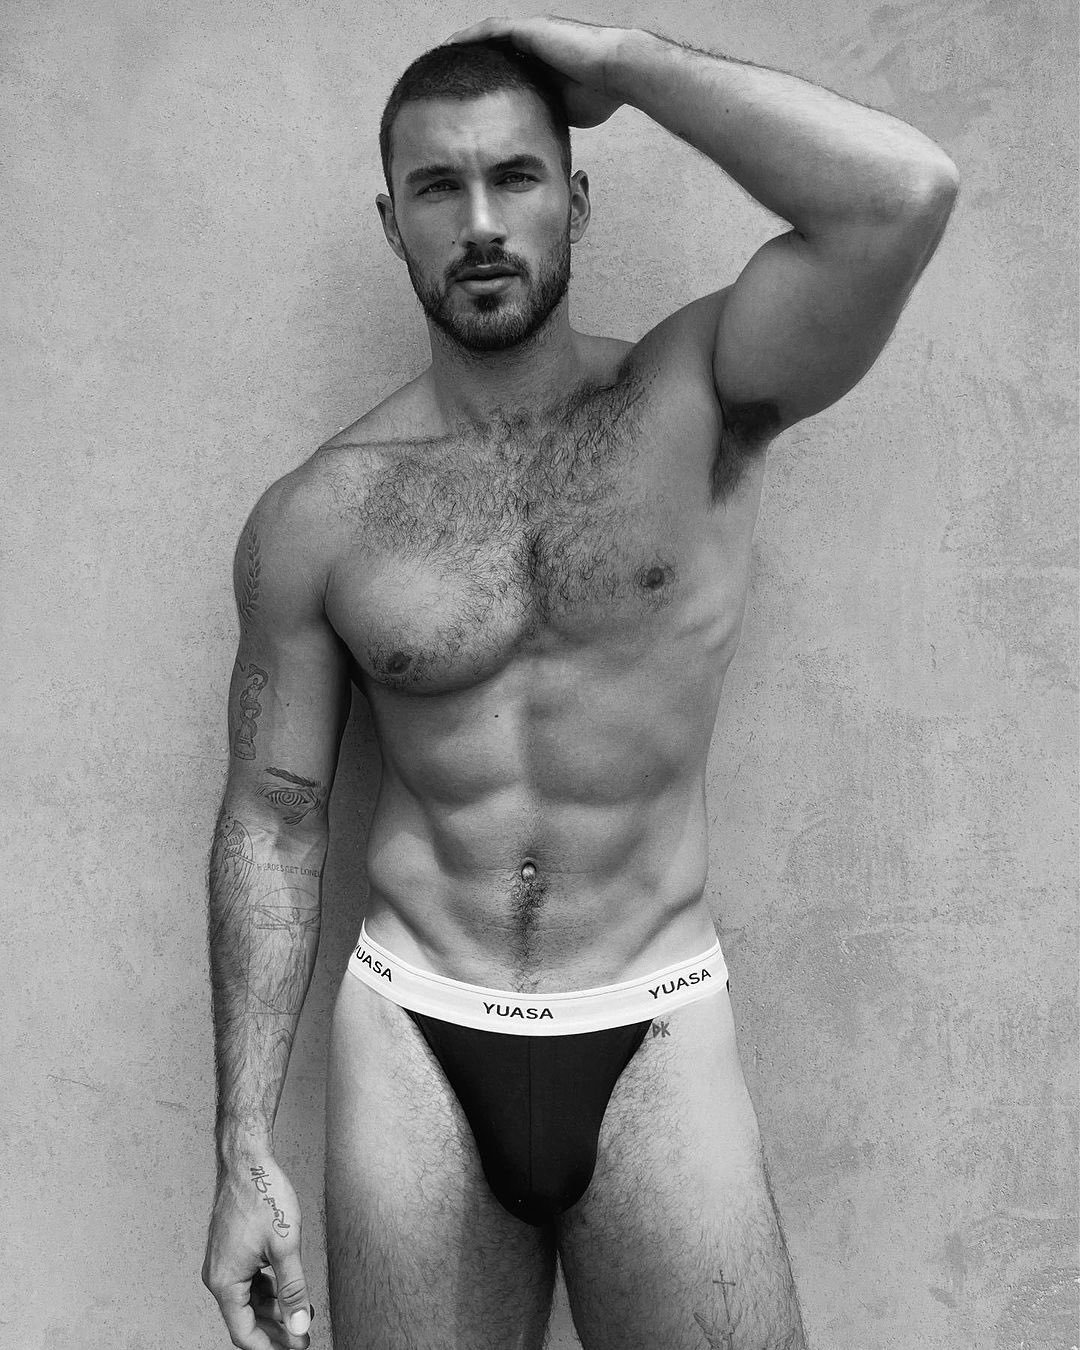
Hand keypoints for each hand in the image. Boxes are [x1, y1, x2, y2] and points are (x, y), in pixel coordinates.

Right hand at [203, 1156, 313, 1348]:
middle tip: (302, 1335)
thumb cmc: (262, 1195)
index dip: (271, 1346)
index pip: (244, 1332)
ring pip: (248, 1300)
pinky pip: (247, 1282)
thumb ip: (293, 1290)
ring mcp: (223, 1263)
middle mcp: (218, 1276)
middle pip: (245, 1319)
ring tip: (301, 1312)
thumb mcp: (285, 1246)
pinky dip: (267, 1290)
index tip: (296, 1348)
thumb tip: (299, 1324)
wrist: (248, 1161)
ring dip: (273, 1309)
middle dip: (275, 1330)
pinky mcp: (231, 1251)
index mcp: (224, 1281)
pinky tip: (286, 1289)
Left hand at [446, 15, 627, 126]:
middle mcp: (535, 44)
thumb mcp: (567, 111)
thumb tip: (538, 140)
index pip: (507, 71)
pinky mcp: (530, 29)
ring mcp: (532, 34)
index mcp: (543, 63)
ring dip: (465, 48)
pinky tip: (452, 45)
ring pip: (489, 38)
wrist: (617, 71)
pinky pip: (492, 30)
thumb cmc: (602, 92)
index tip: (467, 98)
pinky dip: (471, 37)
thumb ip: (548, 115)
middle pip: (494, 53)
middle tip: (445, 79)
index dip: (486, 82)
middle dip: (469, 65)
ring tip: (441, 60)